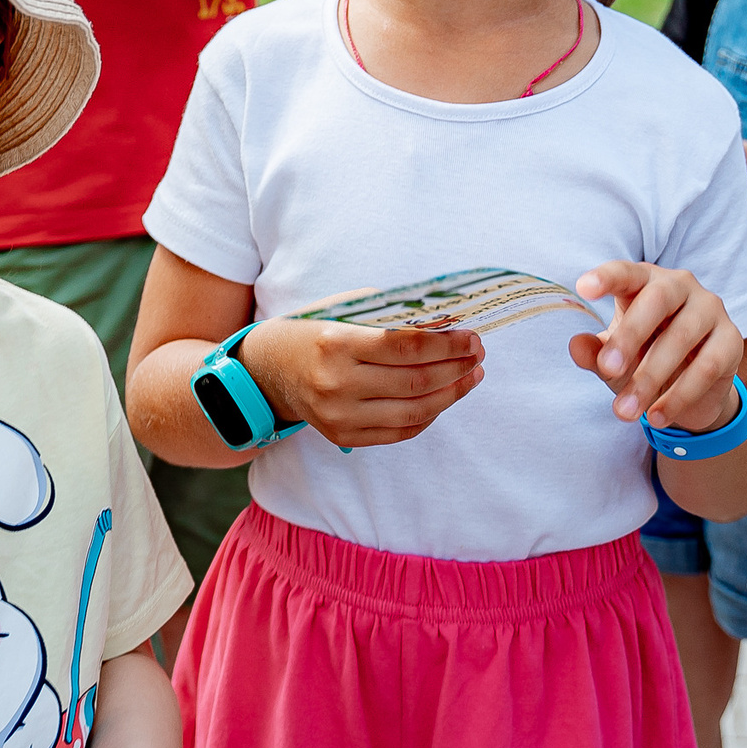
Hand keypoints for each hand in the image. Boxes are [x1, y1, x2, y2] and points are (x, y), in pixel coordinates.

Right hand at [238, 319, 483, 447]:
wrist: (268, 370)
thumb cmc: (313, 331)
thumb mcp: (346, 311)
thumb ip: (392, 316)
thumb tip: (445, 325)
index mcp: (337, 344)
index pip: (407, 347)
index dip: (447, 344)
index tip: (471, 337)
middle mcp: (337, 384)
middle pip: (415, 381)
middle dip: (456, 367)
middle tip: (478, 355)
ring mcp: (340, 416)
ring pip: (414, 412)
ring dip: (451, 394)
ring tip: (471, 377)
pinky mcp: (343, 437)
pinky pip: (399, 432)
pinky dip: (428, 416)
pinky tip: (444, 398)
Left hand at [570, 262, 742, 431]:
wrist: (689, 392)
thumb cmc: (642, 361)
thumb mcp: (614, 361)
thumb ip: (595, 353)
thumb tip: (575, 346)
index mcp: (644, 281)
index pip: (625, 272)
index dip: (607, 277)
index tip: (583, 288)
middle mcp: (680, 285)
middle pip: (656, 299)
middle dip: (630, 335)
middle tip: (608, 368)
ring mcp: (710, 309)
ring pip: (681, 337)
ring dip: (650, 377)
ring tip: (626, 411)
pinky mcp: (731, 340)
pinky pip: (706, 366)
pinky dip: (679, 395)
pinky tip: (656, 418)